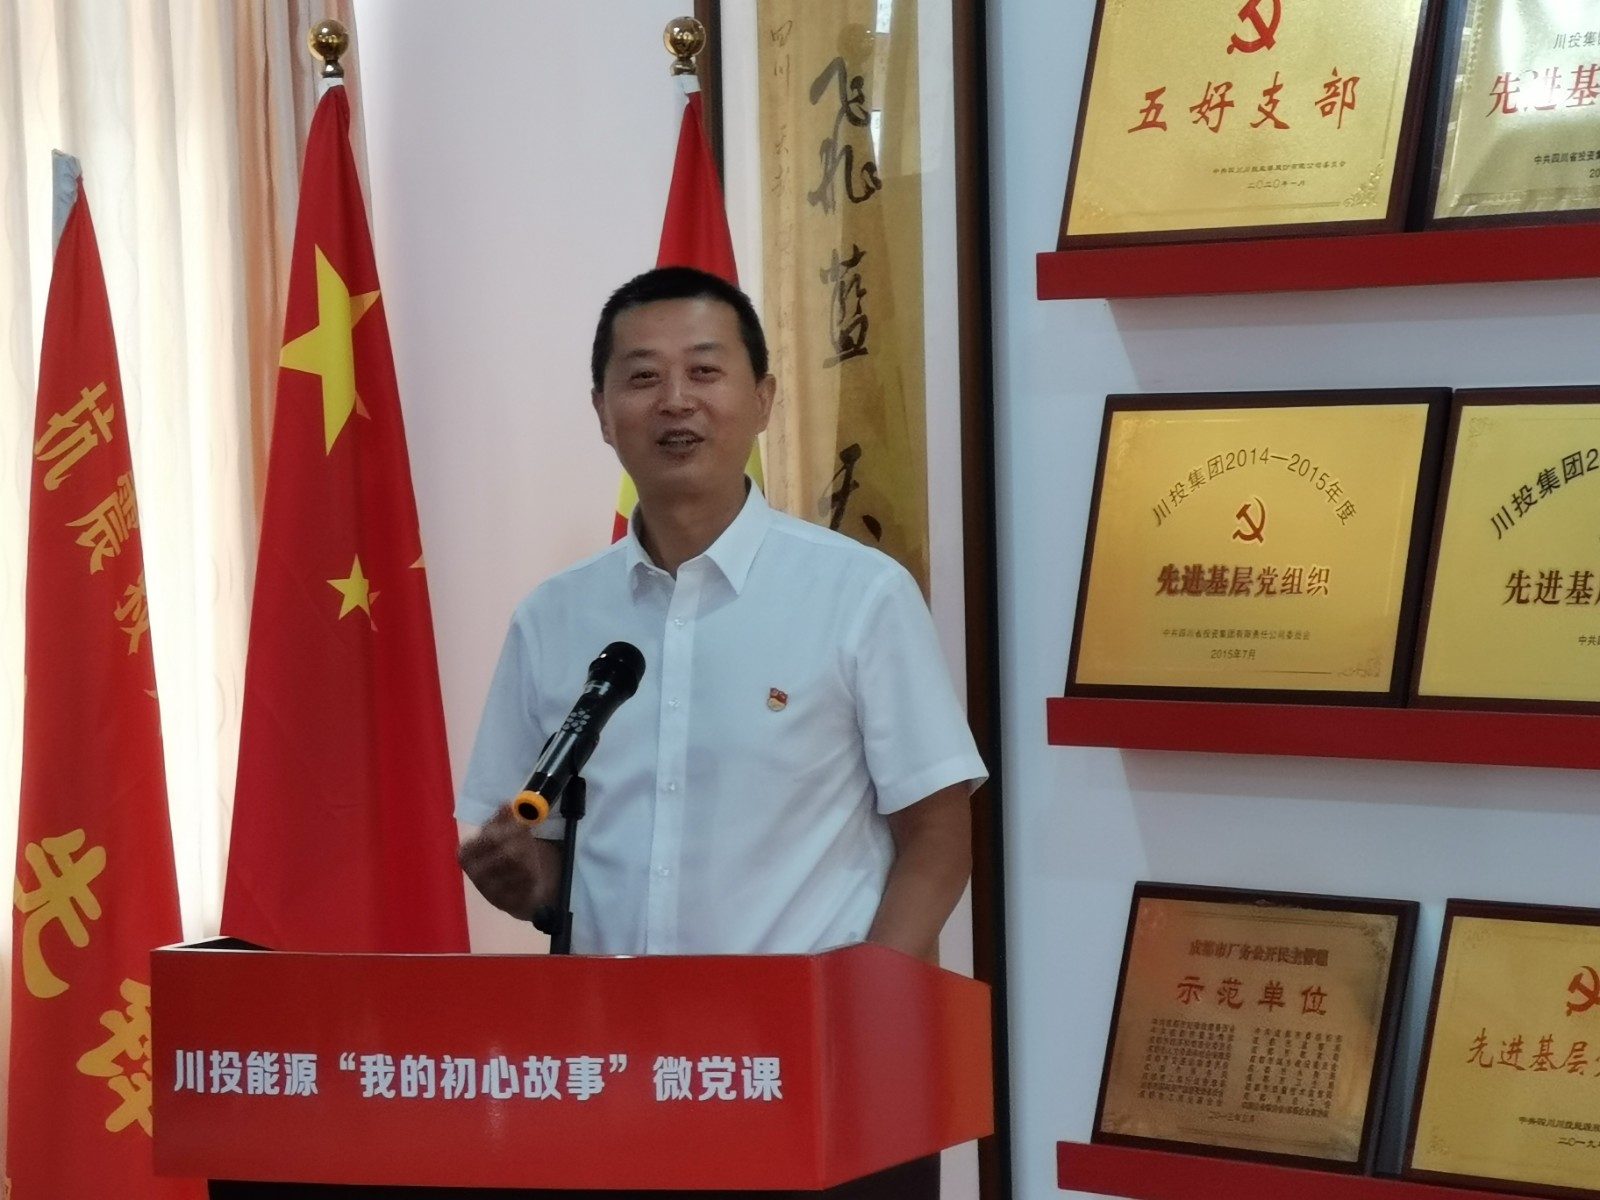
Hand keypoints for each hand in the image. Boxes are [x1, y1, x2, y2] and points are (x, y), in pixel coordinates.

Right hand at [458, 804, 557, 920]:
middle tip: (531, 839)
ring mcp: (489, 891)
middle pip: (508, 852)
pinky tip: (530, 876)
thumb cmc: (506, 856)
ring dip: (530, 859)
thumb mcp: (503, 834)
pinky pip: (527, 883)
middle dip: (525, 843)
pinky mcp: (505, 903)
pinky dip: (532, 876)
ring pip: (520, 867)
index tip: (525, 824)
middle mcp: (474, 874)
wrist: (515, 890)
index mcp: (466, 853)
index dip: (511, 828)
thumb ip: (503, 819)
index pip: (491, 837)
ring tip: (529, 858)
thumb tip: (505, 805)